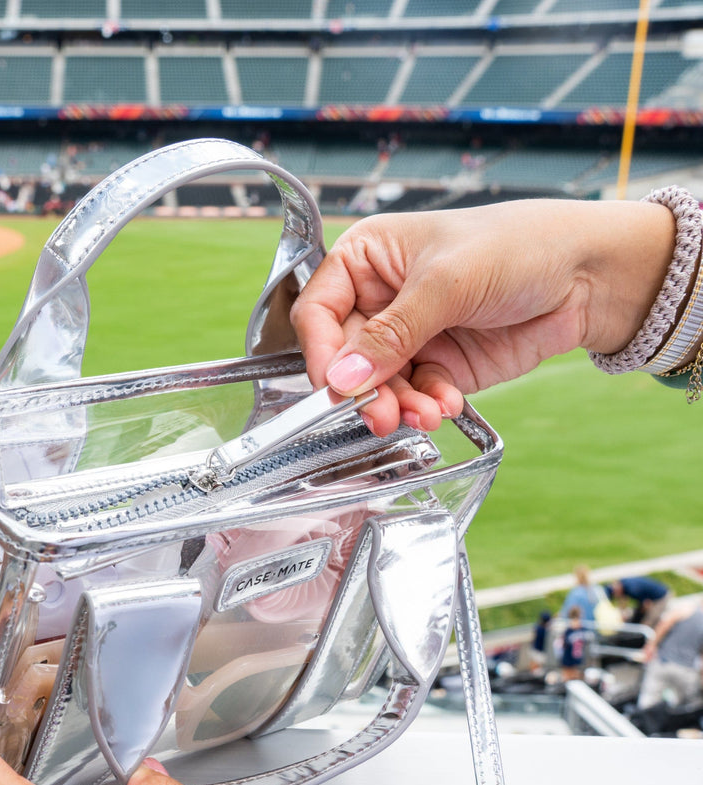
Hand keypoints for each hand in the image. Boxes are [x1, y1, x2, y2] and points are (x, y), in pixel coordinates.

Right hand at [291, 199, 674, 435]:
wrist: (587, 276)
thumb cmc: (518, 246)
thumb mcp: (446, 283)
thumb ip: (391, 335)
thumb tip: (343, 379)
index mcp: (365, 259)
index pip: (319, 312)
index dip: (323, 352)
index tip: (336, 387)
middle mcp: (379, 299)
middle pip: (345, 358)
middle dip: (365, 390)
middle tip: (381, 415)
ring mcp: (407, 336)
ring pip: (378, 385)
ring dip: (398, 405)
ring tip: (426, 414)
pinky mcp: (436, 366)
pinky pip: (414, 396)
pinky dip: (426, 405)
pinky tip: (447, 404)